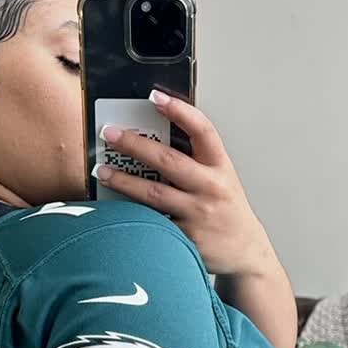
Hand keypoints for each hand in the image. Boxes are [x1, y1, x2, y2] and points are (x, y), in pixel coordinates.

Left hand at [96, 92, 276, 280]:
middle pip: (168, 161)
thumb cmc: (226, 209)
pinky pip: (153, 222)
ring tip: (102, 170)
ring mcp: (197, 214)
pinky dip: (132, 214)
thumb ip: (196, 160)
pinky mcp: (186, 238)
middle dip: (134, 144)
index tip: (155, 97)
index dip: (179, 111)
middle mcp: (210, 188)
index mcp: (220, 167)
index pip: (202, 131)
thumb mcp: (221, 178)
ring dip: (123, 180)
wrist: (245, 250)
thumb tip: (155, 137)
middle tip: (109, 133)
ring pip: (153, 194)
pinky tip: (112, 208)